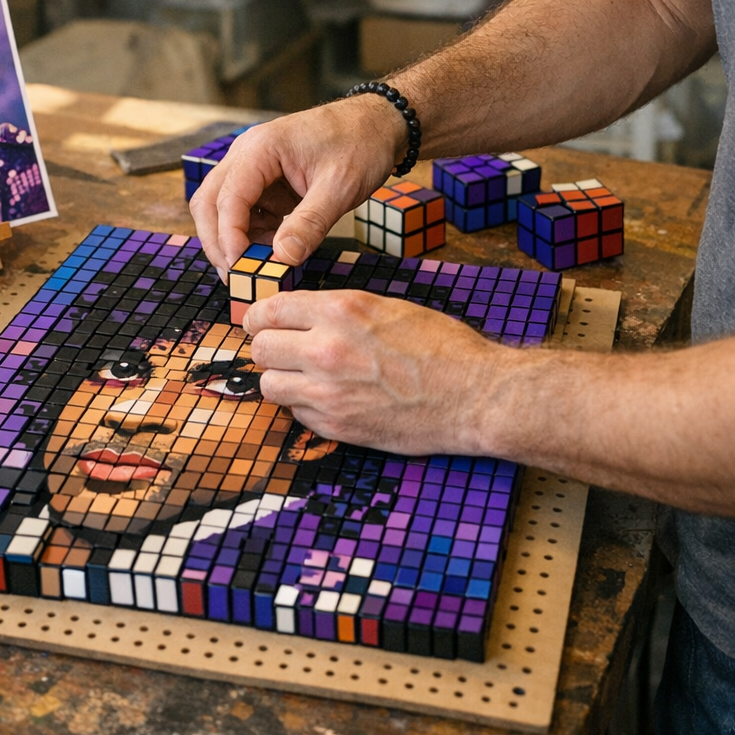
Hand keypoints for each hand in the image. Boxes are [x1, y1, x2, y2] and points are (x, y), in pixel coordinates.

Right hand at [190, 97, 403, 275]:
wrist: (379, 124)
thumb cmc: (361, 144)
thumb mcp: (340, 187)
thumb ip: (310, 223)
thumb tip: (283, 257)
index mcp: (260, 149)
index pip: (227, 197)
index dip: (228, 237)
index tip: (239, 268)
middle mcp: (247, 154)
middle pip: (208, 202)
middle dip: (217, 241)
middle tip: (235, 277)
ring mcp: (253, 167)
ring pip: (221, 209)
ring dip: (234, 240)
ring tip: (257, 268)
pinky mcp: (265, 181)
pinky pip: (246, 212)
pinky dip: (252, 235)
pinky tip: (273, 250)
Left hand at [245, 289, 512, 456]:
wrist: (474, 395)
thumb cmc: (441, 348)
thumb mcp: (386, 307)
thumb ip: (338, 311)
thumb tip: (300, 315)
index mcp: (340, 311)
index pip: (270, 311)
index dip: (259, 317)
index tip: (260, 323)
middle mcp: (326, 349)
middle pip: (261, 349)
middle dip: (267, 348)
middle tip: (281, 351)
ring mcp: (328, 392)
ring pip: (269, 385)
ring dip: (281, 380)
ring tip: (303, 377)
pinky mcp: (336, 427)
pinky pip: (296, 415)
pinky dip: (304, 407)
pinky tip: (329, 399)